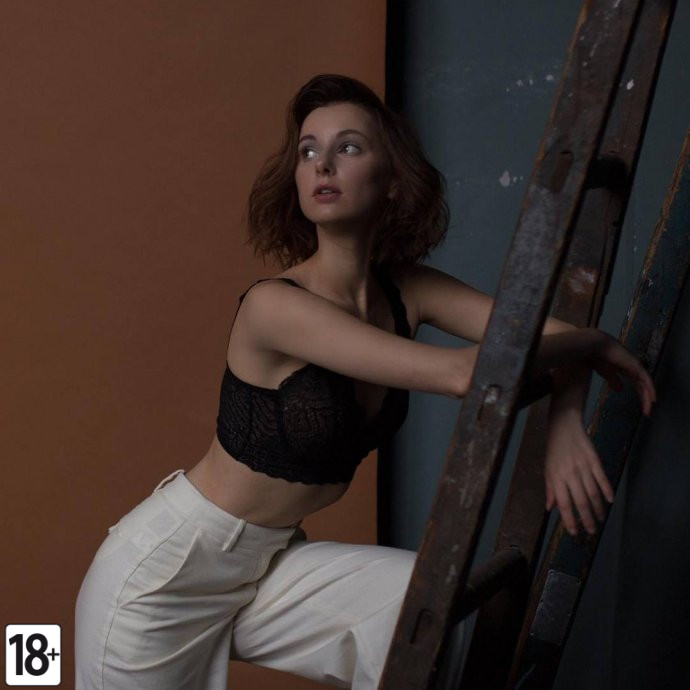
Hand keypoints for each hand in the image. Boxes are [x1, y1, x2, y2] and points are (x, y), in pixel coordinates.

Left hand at [544, 406, 612, 535]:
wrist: (564, 426)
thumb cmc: (554, 450)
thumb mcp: (547, 469)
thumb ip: (550, 489)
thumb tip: (550, 508)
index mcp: (557, 477)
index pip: (564, 503)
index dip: (569, 519)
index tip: (574, 532)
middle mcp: (570, 474)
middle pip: (581, 501)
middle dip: (587, 519)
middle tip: (592, 531)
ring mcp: (584, 467)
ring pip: (593, 493)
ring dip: (598, 508)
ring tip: (601, 519)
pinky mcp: (595, 460)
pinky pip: (602, 478)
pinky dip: (607, 490)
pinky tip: (610, 501)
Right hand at [589, 330, 655, 415]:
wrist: (594, 346)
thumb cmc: (596, 356)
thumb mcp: (606, 372)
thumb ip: (613, 380)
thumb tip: (620, 390)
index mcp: (626, 368)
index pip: (637, 383)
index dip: (640, 394)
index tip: (642, 406)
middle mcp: (633, 367)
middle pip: (643, 385)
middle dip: (645, 398)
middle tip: (647, 411)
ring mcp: (635, 366)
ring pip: (646, 384)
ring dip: (648, 397)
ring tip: (648, 410)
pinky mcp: (635, 365)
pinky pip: (646, 379)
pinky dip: (650, 389)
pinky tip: (652, 399)